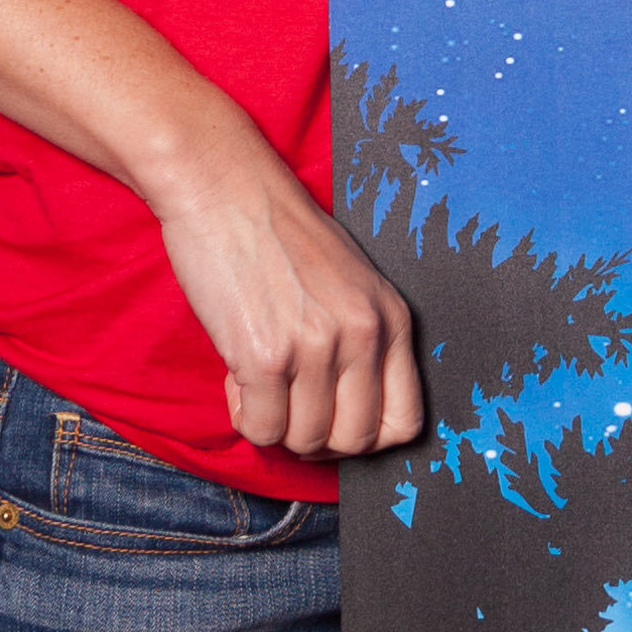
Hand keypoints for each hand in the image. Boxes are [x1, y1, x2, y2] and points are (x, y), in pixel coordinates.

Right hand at [149, 130, 427, 458]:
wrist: (226, 189)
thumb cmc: (282, 235)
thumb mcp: (352, 282)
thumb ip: (363, 341)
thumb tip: (356, 413)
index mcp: (392, 318)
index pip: (406, 422)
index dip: (367, 437)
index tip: (335, 420)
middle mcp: (363, 335)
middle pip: (354, 441)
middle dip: (317, 439)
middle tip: (289, 407)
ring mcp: (316, 347)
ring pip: (305, 440)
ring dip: (277, 424)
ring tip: (260, 382)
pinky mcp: (264, 356)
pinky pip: (261, 429)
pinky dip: (245, 415)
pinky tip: (238, 377)